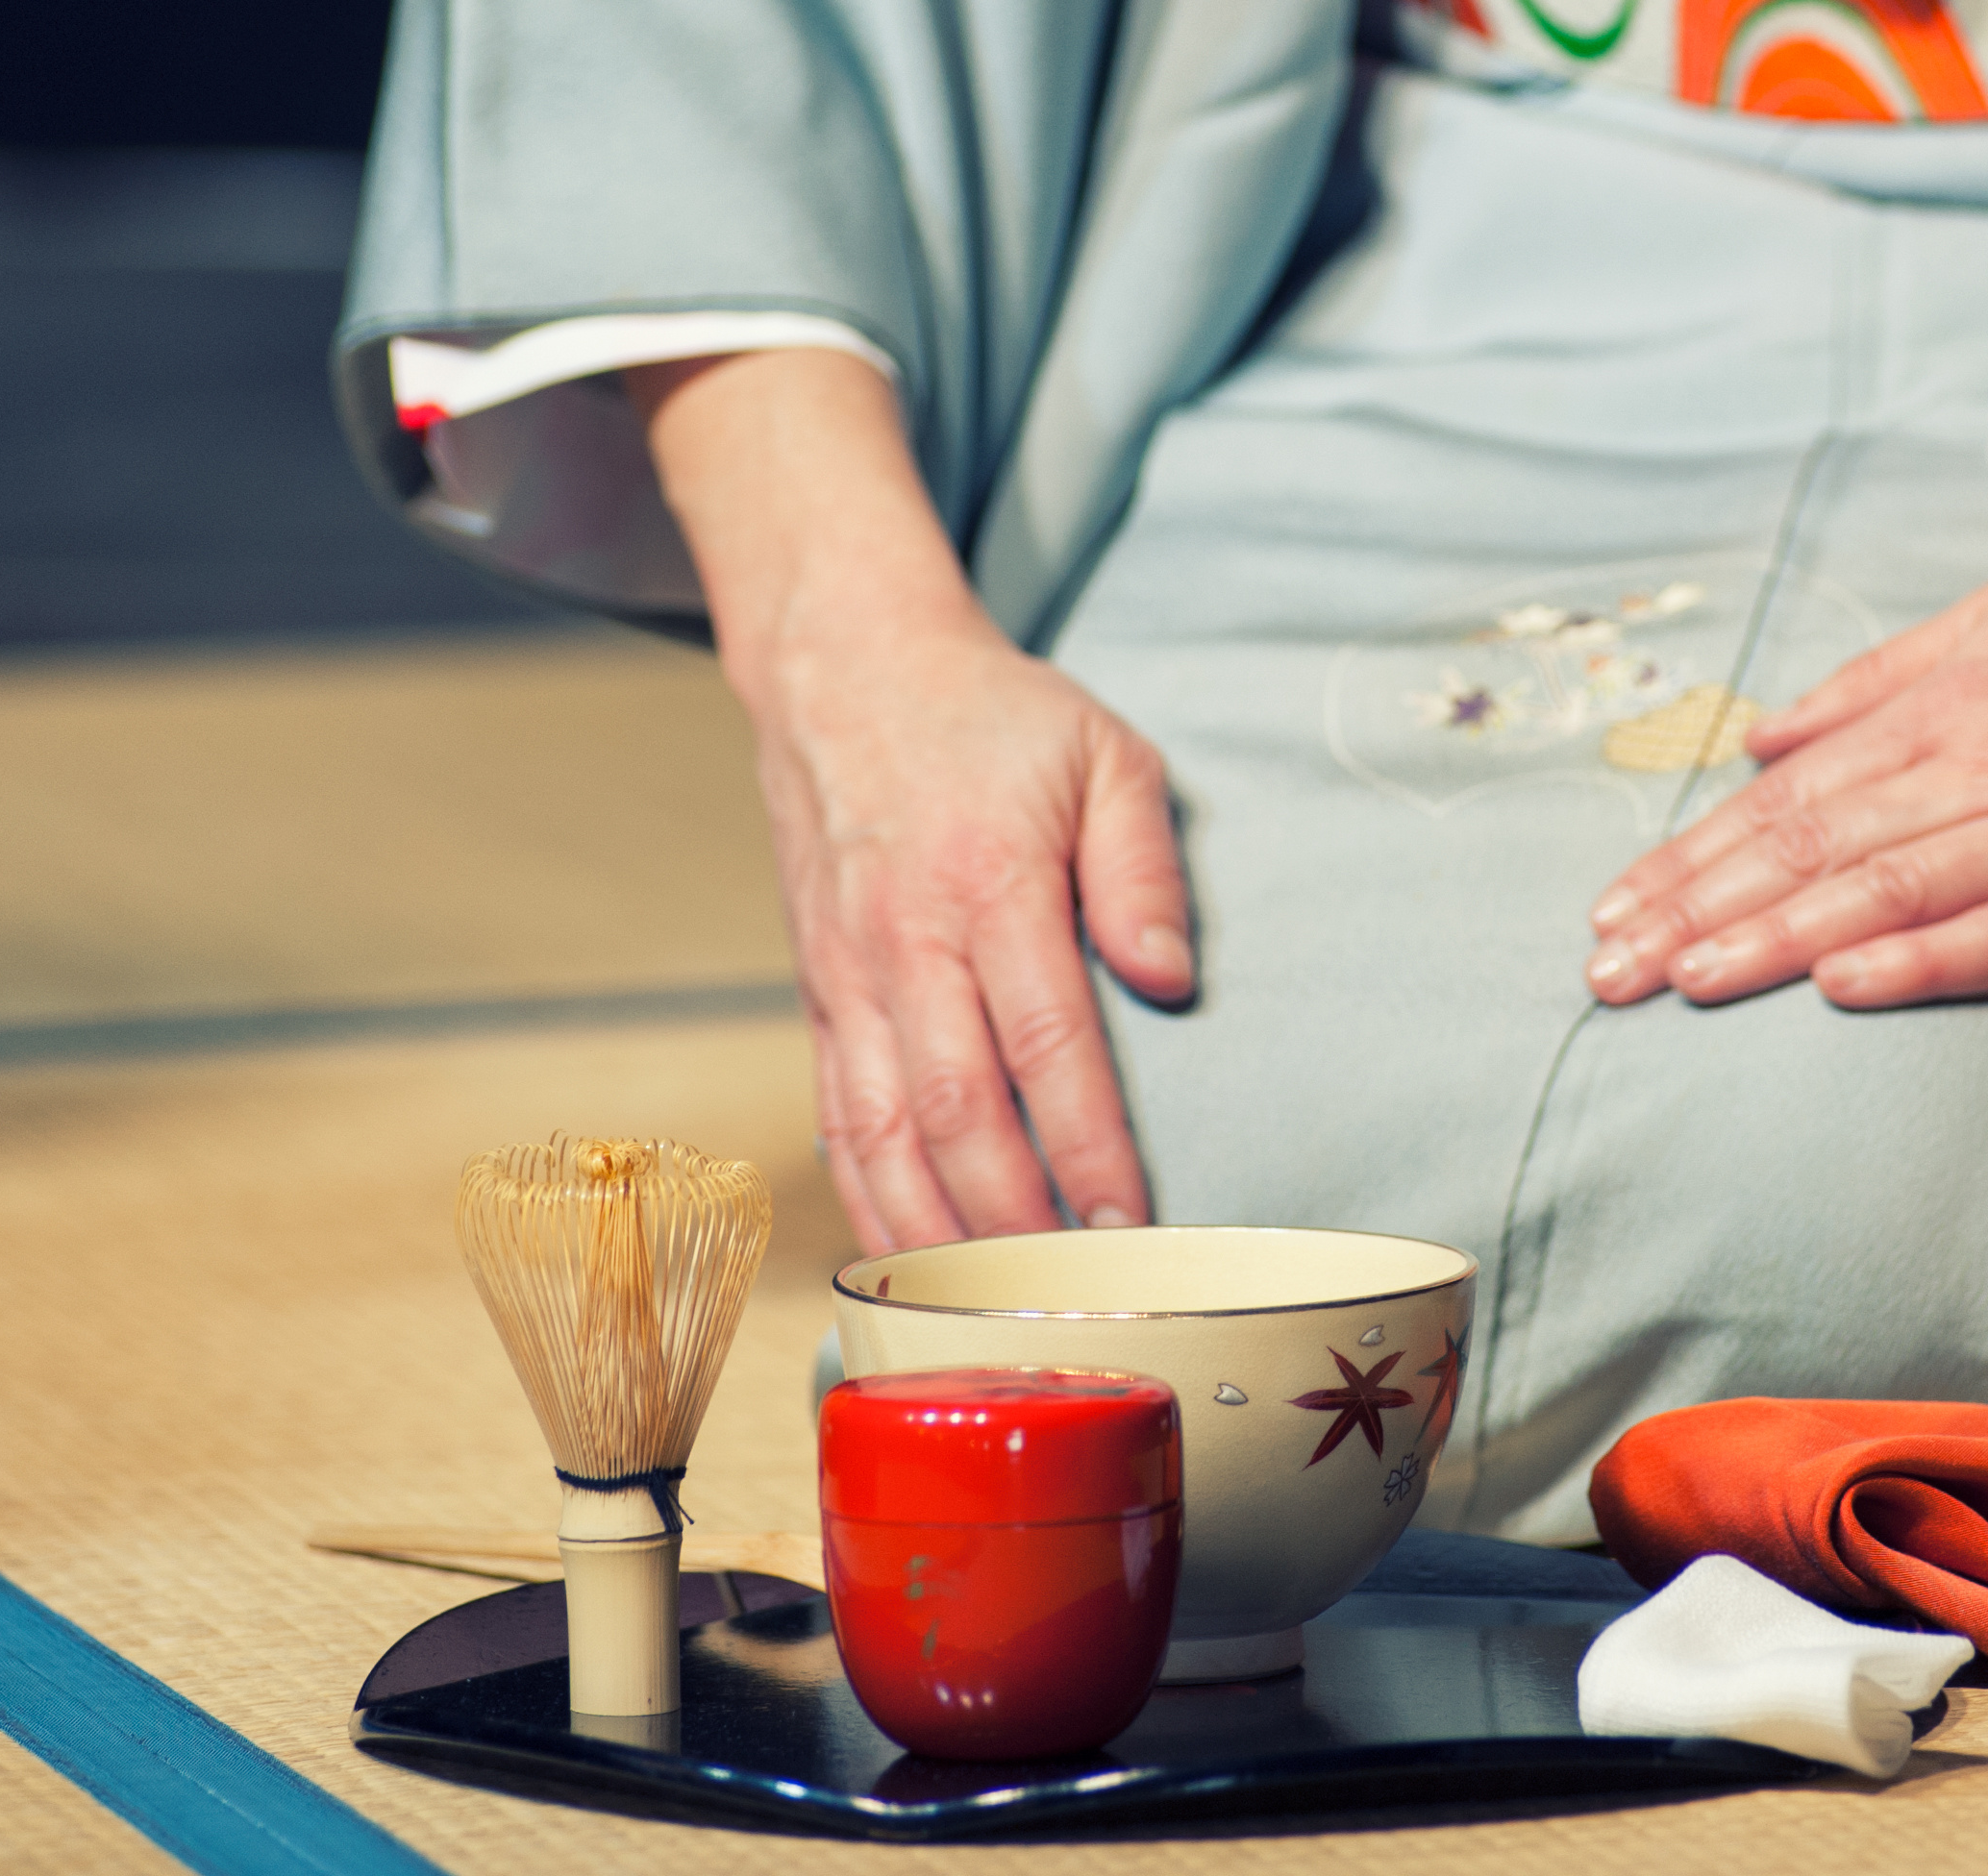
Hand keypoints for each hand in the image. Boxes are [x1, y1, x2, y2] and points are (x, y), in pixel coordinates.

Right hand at [634, 353, 1193, 1253]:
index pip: (1047, 1044)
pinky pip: (836, 1121)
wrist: (844, 671)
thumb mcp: (1104, 753)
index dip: (1089, 1148)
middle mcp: (906, 943)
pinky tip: (910, 1262)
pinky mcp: (817, 997)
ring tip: (993, 1315)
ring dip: (936, 1237)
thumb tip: (1170, 981)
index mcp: (990, 884)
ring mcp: (848, 978)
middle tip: (1073, 1304)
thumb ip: (1144, 866)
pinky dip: (870, 1202)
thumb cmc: (991, 719)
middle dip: (1014, 1226)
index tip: (1133, 1225)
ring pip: (880, 1136)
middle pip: (955, 1114)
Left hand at [1580, 373, 1987, 1008]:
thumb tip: (1761, 735)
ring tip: (1684, 982)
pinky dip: (1923, 960)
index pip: (1789, 798)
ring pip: (1889, 891)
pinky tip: (1842, 986)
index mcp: (1945, 705)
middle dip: (1700, 911)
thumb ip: (1873, 681)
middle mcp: (1983, 765)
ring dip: (1775, 941)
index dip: (1695, 859)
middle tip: (1608, 970)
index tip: (1617, 910)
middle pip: (1815, 848)